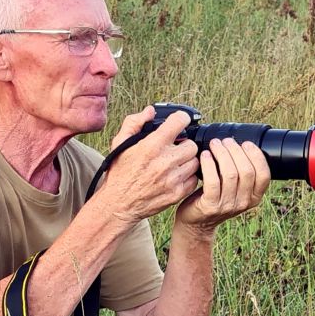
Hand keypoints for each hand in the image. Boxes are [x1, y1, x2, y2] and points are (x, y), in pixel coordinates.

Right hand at [98, 106, 200, 222]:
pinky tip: (175, 176)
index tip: (180, 122)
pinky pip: (194, 179)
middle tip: (175, 148)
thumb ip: (134, 123)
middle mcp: (165, 161)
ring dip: (187, 160)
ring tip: (175, 163)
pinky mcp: (177, 193)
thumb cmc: (119, 173)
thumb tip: (150, 111)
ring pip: (195, 162)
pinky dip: (187, 176)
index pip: (180, 121)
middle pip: (192, 144)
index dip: (181, 119)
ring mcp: (173, 179)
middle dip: (184, 144)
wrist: (118, 204)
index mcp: (152, 146)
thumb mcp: (119, 144)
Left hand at [175, 137, 270, 234]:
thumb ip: (242, 174)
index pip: (264, 175)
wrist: (196, 222)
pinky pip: (213, 181)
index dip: (256, 156)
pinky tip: (205, 155)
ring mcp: (227, 206)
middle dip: (236, 151)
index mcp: (254, 197)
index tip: (245, 143)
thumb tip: (241, 144)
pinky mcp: (210, 206)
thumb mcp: (235, 190)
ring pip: (230, 174)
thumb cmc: (215, 198)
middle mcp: (244, 203)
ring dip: (222, 154)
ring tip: (215, 144)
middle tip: (226, 141)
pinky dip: (209, 164)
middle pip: (247, 171)